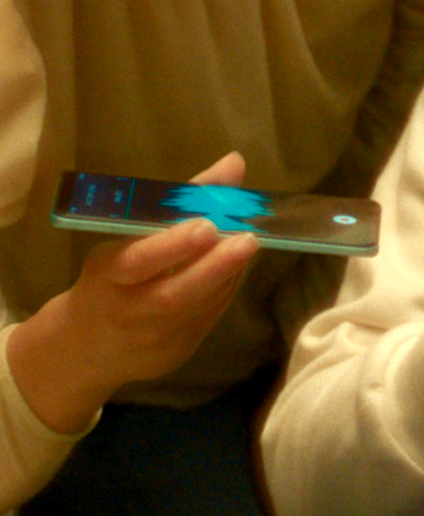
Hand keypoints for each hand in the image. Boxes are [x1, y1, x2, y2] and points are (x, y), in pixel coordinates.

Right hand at [9, 152, 260, 433]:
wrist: (84, 348)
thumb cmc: (111, 278)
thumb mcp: (130, 236)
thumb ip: (184, 199)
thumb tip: (235, 162)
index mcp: (107, 275)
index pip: (137, 262)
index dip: (173, 245)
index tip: (208, 226)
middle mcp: (127, 311)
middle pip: (172, 295)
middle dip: (214, 266)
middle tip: (248, 240)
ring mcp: (151, 339)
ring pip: (198, 308)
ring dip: (228, 274)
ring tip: (248, 244)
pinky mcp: (174, 353)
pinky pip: (207, 319)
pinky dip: (225, 290)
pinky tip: (236, 268)